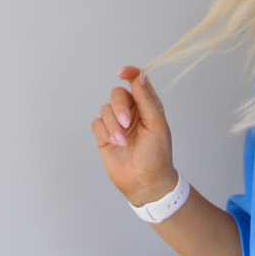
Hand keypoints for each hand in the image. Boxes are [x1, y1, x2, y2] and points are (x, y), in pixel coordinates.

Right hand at [91, 64, 176, 204]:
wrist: (146, 182)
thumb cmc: (157, 156)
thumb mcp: (156, 125)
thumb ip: (147, 100)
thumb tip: (139, 76)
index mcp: (147, 106)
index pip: (137, 82)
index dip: (130, 73)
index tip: (122, 73)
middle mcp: (131, 112)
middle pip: (117, 94)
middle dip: (119, 107)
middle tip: (126, 124)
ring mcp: (117, 123)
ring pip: (105, 109)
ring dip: (113, 125)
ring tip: (122, 141)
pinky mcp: (105, 135)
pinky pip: (97, 123)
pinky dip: (105, 131)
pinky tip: (115, 143)